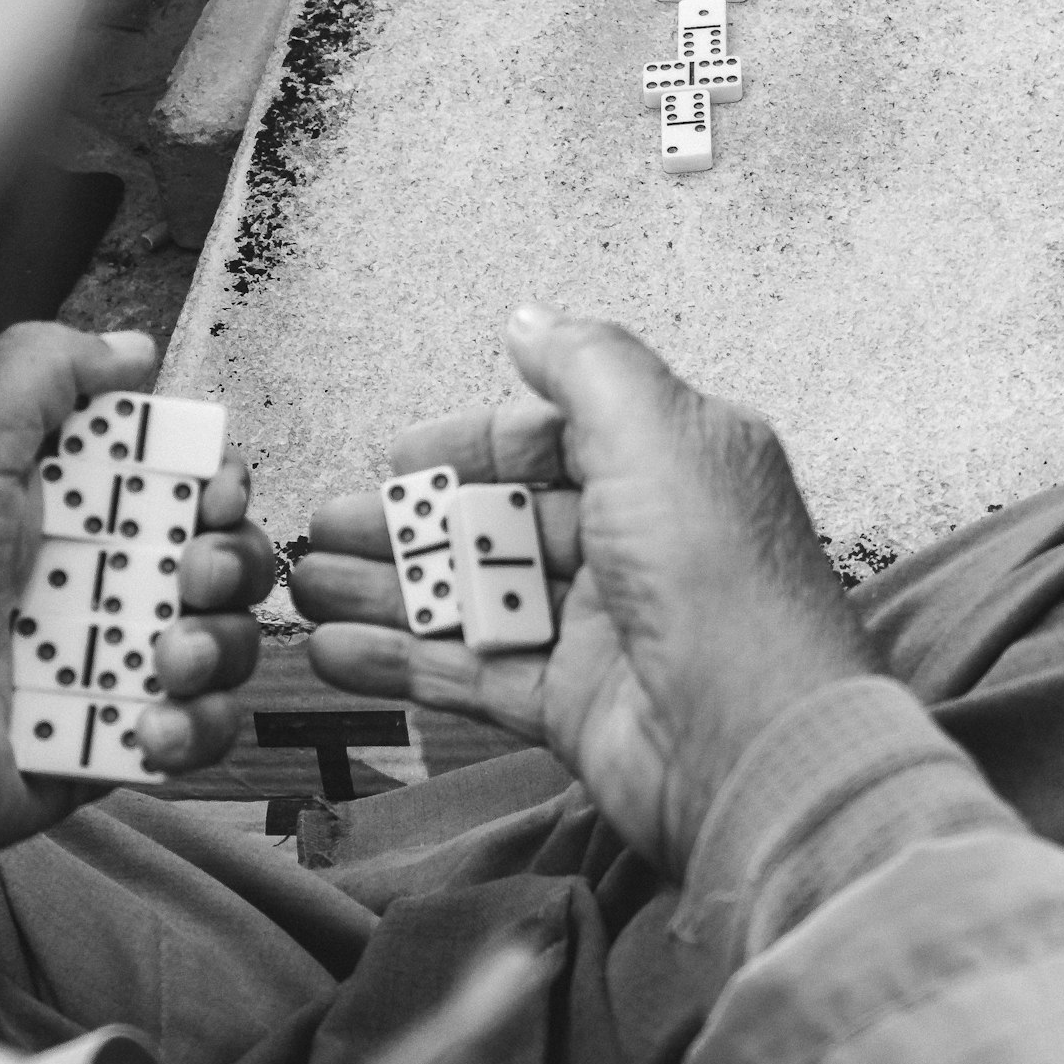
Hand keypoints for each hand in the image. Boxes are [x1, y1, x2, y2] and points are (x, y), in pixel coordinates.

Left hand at [0, 322, 275, 851]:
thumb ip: (41, 371)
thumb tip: (126, 351)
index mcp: (64, 509)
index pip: (180, 482)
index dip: (215, 482)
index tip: (211, 492)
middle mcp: (91, 582)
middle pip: (221, 558)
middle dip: (228, 562)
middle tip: (191, 575)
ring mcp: (107, 667)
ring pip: (226, 646)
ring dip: (217, 648)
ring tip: (167, 661)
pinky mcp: (111, 745)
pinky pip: (199, 735)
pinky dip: (193, 729)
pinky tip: (148, 724)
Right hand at [291, 305, 874, 879]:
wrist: (759, 743)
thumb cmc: (724, 582)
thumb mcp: (657, 432)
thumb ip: (585, 365)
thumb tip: (528, 319)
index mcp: (670, 468)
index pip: (550, 442)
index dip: (467, 445)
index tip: (394, 457)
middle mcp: (637, 544)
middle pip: (498, 522)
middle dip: (407, 523)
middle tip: (324, 527)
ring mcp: (601, 630)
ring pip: (473, 597)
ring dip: (387, 589)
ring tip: (304, 585)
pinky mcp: (572, 706)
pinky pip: (469, 673)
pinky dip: (400, 661)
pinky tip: (334, 649)